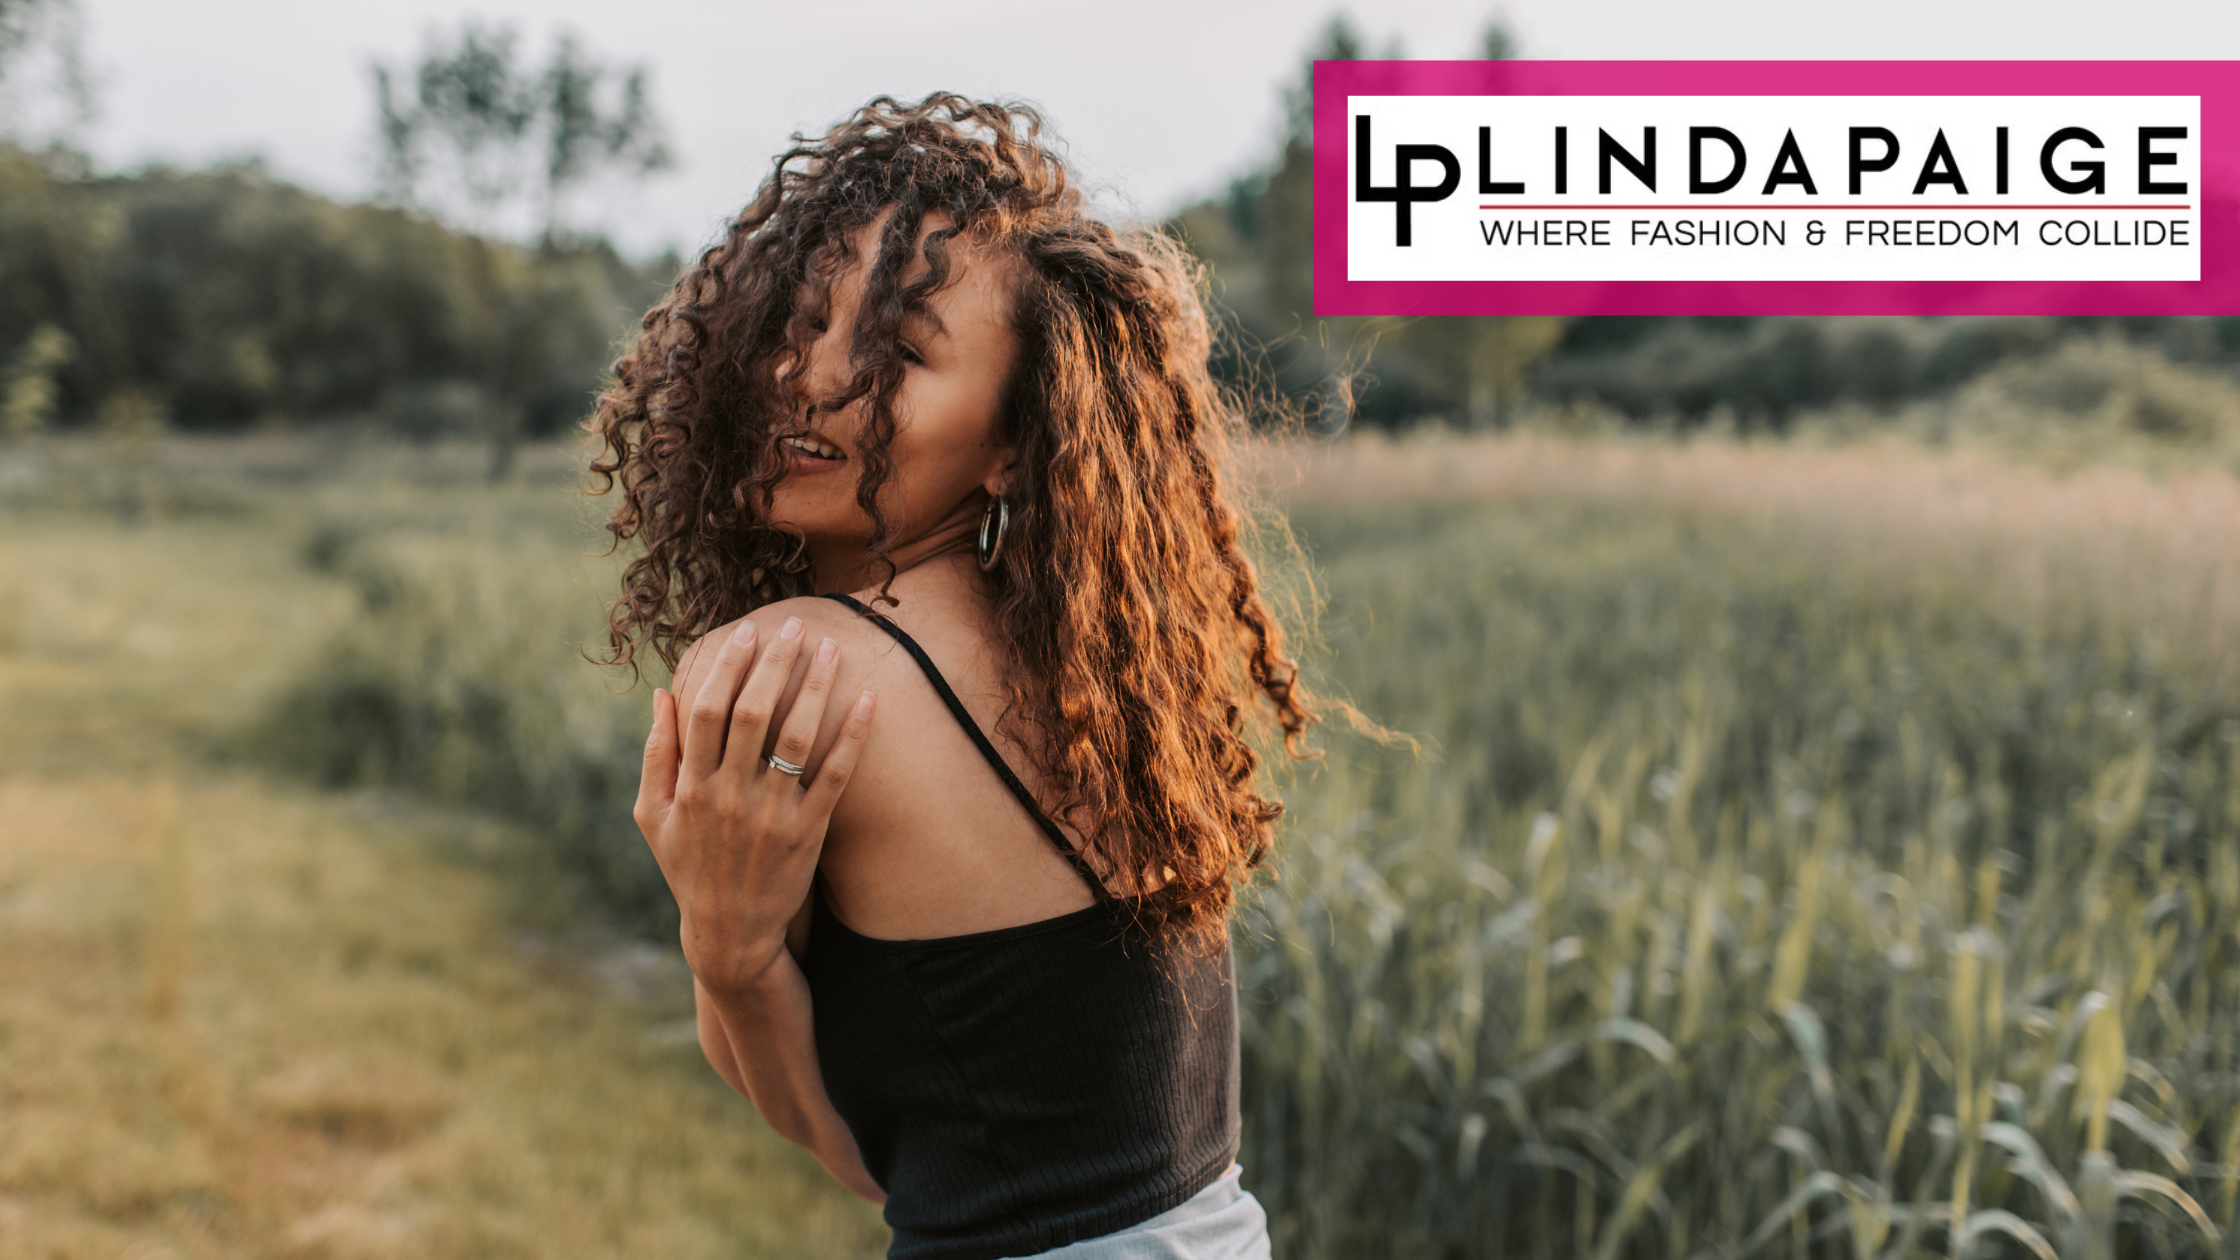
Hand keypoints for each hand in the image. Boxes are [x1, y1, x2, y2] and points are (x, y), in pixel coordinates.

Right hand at [634, 616, 875, 996]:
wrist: (730, 933)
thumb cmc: (688, 867)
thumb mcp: (652, 816)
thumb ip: (656, 754)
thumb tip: (663, 693)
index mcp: (690, 786)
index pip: (709, 710)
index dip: (729, 666)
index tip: (747, 632)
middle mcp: (729, 796)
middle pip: (754, 713)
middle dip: (775, 663)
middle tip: (795, 624)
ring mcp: (771, 815)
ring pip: (797, 738)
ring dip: (816, 688)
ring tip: (833, 648)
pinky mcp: (807, 834)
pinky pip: (836, 777)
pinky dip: (853, 737)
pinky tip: (869, 700)